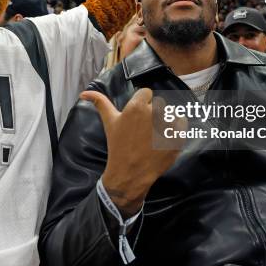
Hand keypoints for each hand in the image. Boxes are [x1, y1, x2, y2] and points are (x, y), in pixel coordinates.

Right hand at [81, 88, 184, 216]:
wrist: (131, 173)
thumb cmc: (118, 146)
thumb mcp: (109, 122)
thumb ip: (100, 103)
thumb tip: (83, 92)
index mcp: (138, 106)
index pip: (146, 93)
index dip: (142, 104)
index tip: (137, 119)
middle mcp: (154, 112)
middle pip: (158, 104)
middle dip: (152, 114)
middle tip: (144, 131)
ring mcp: (168, 125)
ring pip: (170, 113)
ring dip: (165, 121)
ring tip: (154, 136)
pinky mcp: (178, 136)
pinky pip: (182, 123)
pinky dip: (176, 129)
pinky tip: (165, 139)